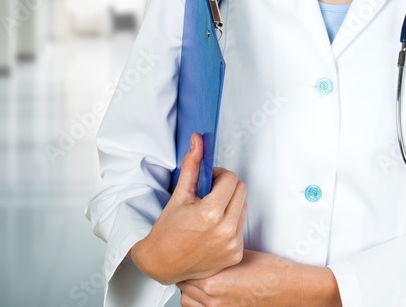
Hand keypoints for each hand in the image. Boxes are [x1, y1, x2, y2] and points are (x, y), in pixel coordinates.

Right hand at [130, 132, 247, 285]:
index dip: (219, 175)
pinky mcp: (235, 255)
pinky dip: (230, 223)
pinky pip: (241, 228)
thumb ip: (192, 166)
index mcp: (211, 213)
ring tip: (210, 212)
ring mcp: (232, 245)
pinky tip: (213, 228)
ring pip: (243, 208)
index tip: (209, 179)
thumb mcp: (179, 195)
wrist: (162, 263)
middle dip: (226, 187)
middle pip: (241, 191)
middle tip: (209, 193)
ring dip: (230, 204)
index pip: (231, 179)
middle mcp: (225, 230)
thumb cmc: (167, 231)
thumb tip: (198, 141)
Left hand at [177, 250, 337, 306]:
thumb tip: (204, 248)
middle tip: (189, 263)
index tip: (185, 254)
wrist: (289, 287)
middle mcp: (213, 300)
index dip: (184, 260)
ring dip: (189, 290)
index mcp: (213, 282)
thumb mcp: (238, 254)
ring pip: (188, 302)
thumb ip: (216, 254)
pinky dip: (199, 302)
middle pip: (183, 287)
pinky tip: (207, 293)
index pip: (183, 270)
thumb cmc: (271, 271)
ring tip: (197, 278)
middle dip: (185, 274)